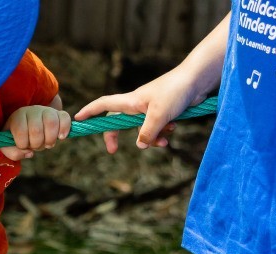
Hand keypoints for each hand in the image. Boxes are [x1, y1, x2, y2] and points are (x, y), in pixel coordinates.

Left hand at [2, 105, 70, 160]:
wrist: (30, 124)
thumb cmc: (17, 136)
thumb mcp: (8, 145)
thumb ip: (13, 152)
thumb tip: (29, 153)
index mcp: (18, 117)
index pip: (20, 132)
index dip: (23, 144)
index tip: (23, 145)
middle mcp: (32, 110)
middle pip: (36, 130)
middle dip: (36, 144)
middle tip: (36, 146)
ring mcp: (46, 110)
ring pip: (51, 123)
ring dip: (50, 140)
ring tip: (48, 144)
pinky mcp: (59, 113)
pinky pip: (65, 118)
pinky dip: (64, 129)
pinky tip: (61, 137)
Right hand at [75, 67, 205, 151]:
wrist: (198, 80)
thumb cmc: (176, 91)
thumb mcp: (159, 115)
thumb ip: (147, 132)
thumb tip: (140, 145)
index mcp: (131, 101)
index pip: (104, 105)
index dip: (90, 112)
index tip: (78, 119)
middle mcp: (138, 105)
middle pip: (119, 122)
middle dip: (116, 136)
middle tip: (113, 150)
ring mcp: (151, 108)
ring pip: (143, 129)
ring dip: (152, 138)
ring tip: (164, 140)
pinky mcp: (164, 112)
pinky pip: (157, 128)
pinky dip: (163, 133)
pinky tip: (173, 130)